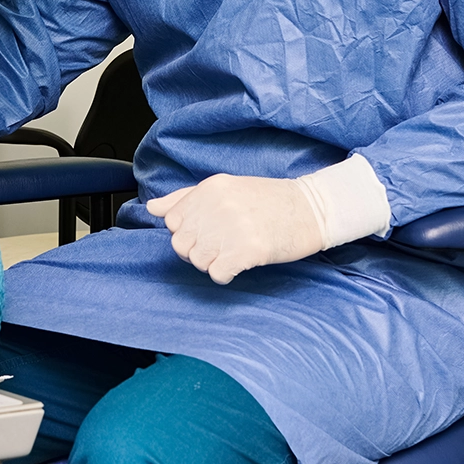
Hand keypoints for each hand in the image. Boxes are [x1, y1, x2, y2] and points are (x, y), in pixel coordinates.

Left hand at [146, 173, 324, 284]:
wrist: (311, 209)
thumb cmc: (267, 200)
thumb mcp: (225, 189)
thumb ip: (185, 198)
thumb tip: (152, 208)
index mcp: (210, 188)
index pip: (172, 221)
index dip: (186, 233)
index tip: (206, 232)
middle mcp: (217, 206)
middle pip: (181, 244)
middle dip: (196, 250)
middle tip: (220, 246)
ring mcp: (232, 227)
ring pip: (197, 261)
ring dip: (212, 263)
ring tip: (233, 252)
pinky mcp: (247, 250)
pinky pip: (217, 274)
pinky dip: (225, 275)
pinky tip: (240, 264)